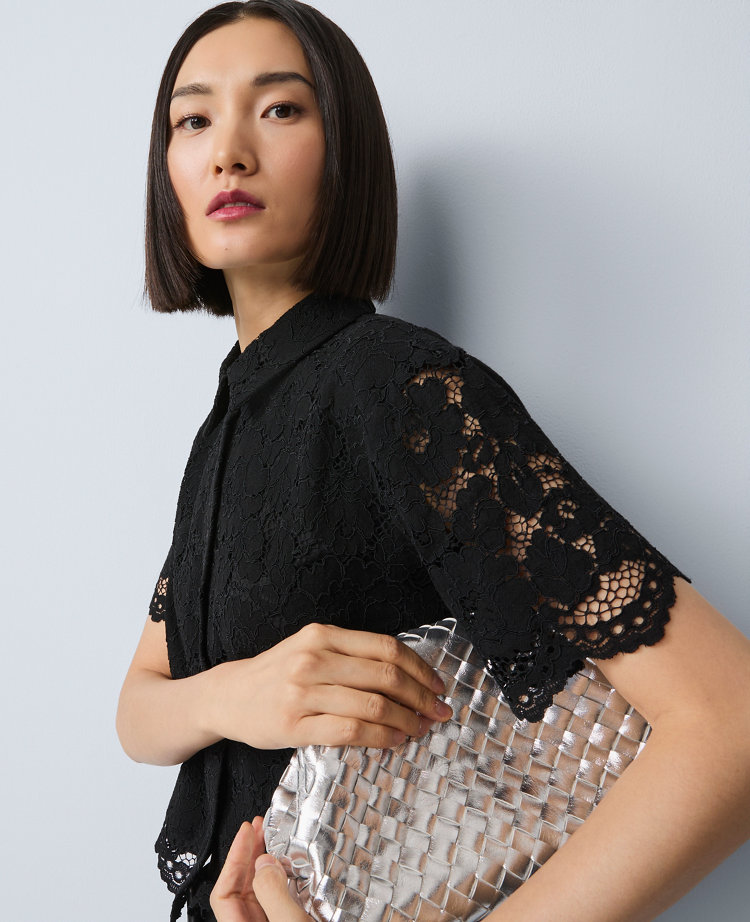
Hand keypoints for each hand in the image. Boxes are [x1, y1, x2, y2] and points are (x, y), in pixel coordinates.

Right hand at [208, 623, 451, 749]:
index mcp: (323, 635)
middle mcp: (314, 658)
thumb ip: (351, 655)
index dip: (420, 668)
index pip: (386, 648)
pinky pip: (350, 730)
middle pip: (385, 676)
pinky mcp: (294, 725)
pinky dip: (381, 736)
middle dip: (421, 696)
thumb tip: (407, 674)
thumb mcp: (311, 648)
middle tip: (440, 711)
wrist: (228, 695)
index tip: (438, 685)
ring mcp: (302, 692)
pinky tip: (395, 740)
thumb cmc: (277, 674)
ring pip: (372, 704)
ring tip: (420, 728)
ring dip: (406, 720)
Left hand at [209, 817, 311, 921]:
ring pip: (261, 891)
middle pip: (242, 886)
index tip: (246, 831)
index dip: (233, 857)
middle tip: (259, 827)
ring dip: (266, 862)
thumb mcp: (287, 921)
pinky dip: (282, 878)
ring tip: (271, 837)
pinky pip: (278, 898)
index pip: (223, 892)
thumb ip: (272, 892)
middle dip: (251, 852)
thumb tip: (265, 862)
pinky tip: (290, 865)